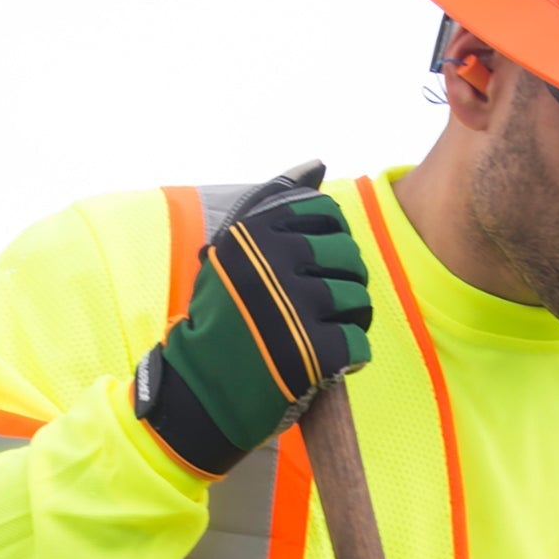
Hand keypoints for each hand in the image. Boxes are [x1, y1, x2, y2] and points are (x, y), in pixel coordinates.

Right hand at [134, 161, 372, 475]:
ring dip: (351, 320)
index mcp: (254, 235)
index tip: (316, 269)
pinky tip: (330, 363)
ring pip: (359, 299)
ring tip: (327, 335)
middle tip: (326, 309)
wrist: (200, 393)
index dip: (332, 243)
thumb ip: (274, 207)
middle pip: (349, 257)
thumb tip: (318, 164)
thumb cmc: (221, 322)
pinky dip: (351, 356)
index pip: (327, 216)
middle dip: (346, 283)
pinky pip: (358, 342)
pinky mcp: (313, 353)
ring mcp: (295, 309)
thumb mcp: (233, 254)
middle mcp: (273, 264)